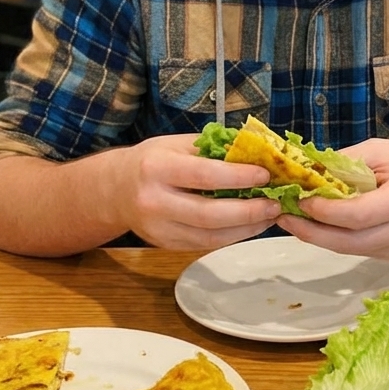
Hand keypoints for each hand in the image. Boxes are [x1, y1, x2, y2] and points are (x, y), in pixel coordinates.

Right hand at [109, 134, 280, 249]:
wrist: (114, 190)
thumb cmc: (151, 161)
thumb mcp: (175, 144)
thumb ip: (211, 149)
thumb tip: (255, 152)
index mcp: (156, 168)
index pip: (204, 175)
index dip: (238, 177)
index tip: (264, 175)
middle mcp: (154, 201)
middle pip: (208, 214)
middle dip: (248, 211)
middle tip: (274, 205)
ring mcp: (158, 229)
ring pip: (209, 236)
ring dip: (245, 229)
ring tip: (269, 217)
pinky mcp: (165, 245)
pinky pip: (204, 244)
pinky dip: (231, 236)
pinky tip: (249, 226)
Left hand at [276, 138, 388, 258]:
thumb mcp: (382, 150)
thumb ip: (346, 162)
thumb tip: (308, 170)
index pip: (358, 215)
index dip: (325, 211)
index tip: (301, 199)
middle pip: (348, 241)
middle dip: (310, 231)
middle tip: (283, 216)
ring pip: (348, 250)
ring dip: (316, 237)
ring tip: (291, 220)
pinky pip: (355, 250)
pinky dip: (332, 239)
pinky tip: (314, 225)